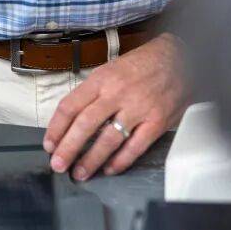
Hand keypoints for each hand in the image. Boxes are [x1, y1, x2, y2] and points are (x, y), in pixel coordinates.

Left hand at [43, 34, 188, 179]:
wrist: (180, 57)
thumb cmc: (142, 64)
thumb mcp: (111, 69)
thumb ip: (93, 93)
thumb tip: (72, 120)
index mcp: (101, 79)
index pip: (70, 106)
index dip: (56, 128)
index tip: (50, 144)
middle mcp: (117, 93)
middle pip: (84, 125)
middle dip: (68, 149)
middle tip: (58, 164)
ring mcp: (138, 108)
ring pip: (108, 140)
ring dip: (91, 160)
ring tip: (80, 172)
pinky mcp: (156, 121)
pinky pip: (135, 147)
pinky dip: (120, 161)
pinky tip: (109, 169)